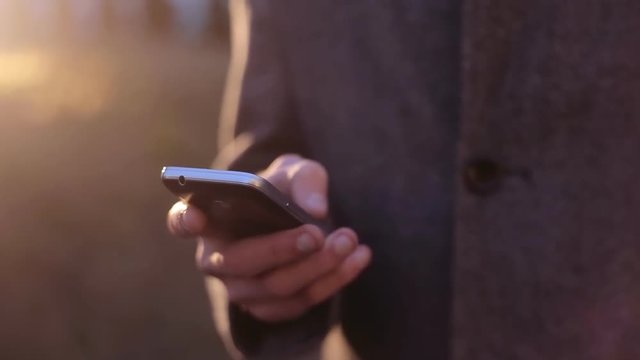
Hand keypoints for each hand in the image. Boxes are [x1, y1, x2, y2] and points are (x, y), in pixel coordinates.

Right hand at [167, 154, 371, 322]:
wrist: (299, 218)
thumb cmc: (286, 190)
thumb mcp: (296, 172)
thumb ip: (304, 180)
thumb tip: (314, 208)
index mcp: (210, 219)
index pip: (182, 221)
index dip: (185, 220)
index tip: (196, 217)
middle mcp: (217, 258)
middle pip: (238, 262)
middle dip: (280, 249)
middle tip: (316, 233)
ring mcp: (241, 288)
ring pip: (274, 287)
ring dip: (317, 266)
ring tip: (349, 240)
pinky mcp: (270, 307)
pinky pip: (300, 302)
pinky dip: (333, 281)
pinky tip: (359, 257)